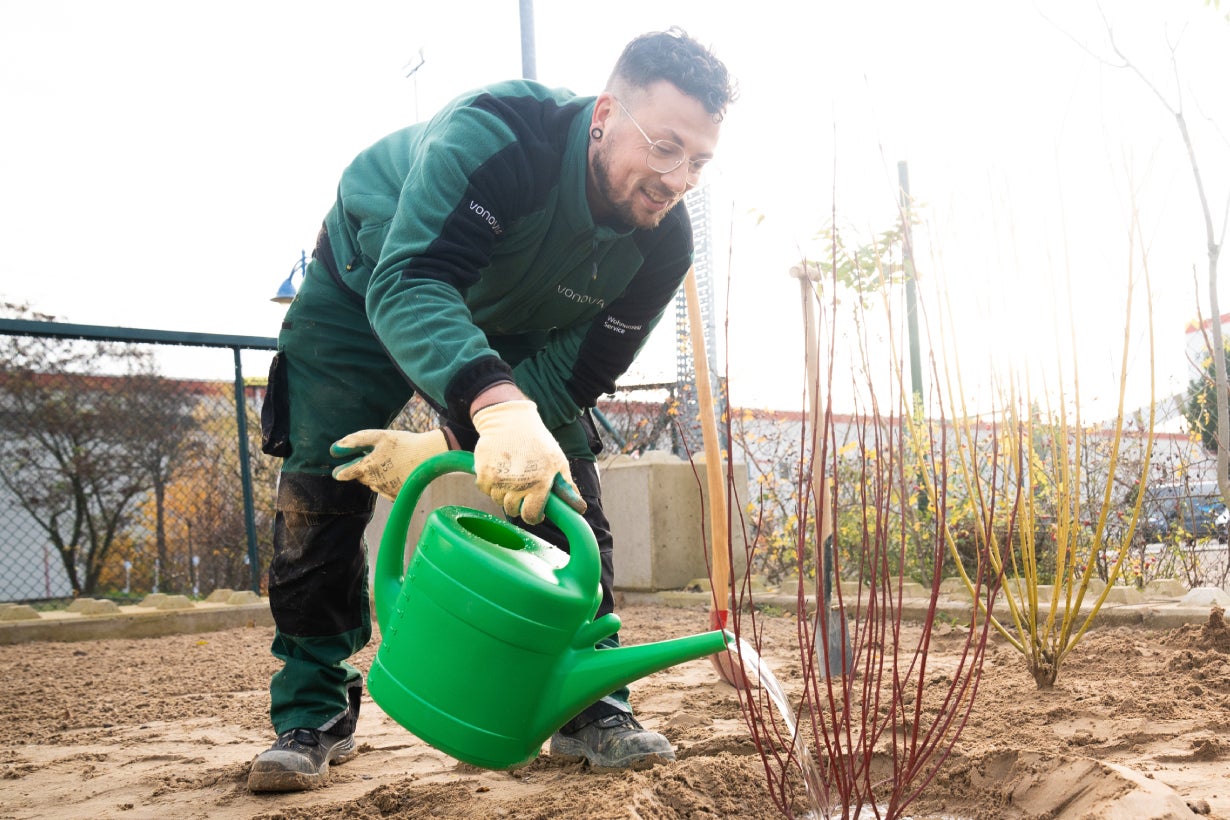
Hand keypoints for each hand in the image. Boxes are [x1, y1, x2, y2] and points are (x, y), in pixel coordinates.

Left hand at [330, 428, 447, 500]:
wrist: (430, 456)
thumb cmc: (404, 443)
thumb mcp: (378, 436)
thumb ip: (355, 442)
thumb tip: (334, 449)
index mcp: (367, 467)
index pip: (345, 474)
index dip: (341, 471)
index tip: (338, 472)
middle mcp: (374, 482)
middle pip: (361, 478)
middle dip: (364, 470)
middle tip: (378, 458)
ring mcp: (385, 491)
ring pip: (373, 484)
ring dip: (376, 477)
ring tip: (392, 464)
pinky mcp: (396, 496)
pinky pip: (385, 491)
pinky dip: (388, 483)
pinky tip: (399, 473)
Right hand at [472, 399, 585, 523]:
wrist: (509, 420)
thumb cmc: (537, 441)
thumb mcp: (557, 461)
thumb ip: (566, 486)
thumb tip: (579, 508)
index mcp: (539, 483)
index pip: (531, 516)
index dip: (534, 516)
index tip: (535, 510)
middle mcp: (518, 485)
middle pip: (512, 510)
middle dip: (518, 504)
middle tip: (522, 489)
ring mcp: (498, 480)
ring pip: (498, 500)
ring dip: (503, 493)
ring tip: (511, 475)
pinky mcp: (483, 474)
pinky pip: (485, 489)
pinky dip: (490, 484)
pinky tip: (499, 469)